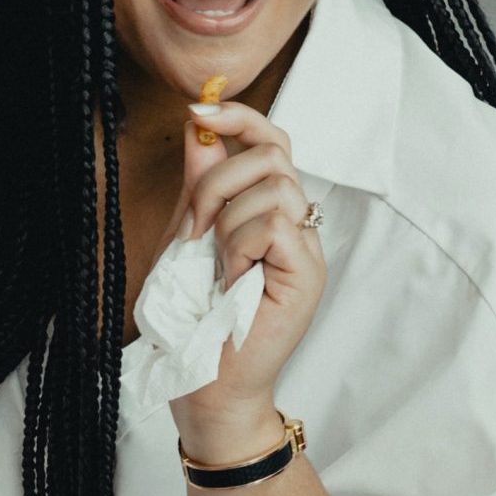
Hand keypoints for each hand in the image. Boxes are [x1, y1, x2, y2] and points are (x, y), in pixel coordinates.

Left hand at [168, 102, 326, 460]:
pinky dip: (240, 245)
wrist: (207, 386)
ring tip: (216, 265)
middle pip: (274, 154)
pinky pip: (275, 225)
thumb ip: (198, 182)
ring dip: (226, 221)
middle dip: (218, 179)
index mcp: (272, 210)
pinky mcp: (307, 274)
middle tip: (193, 228)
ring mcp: (308, 249)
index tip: (198, 110)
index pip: (273, 141)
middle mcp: (299, 224)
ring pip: (273, 188)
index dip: (240, 118)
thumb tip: (198, 125)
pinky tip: (232, 277)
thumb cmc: (196, 322)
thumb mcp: (187, 236)